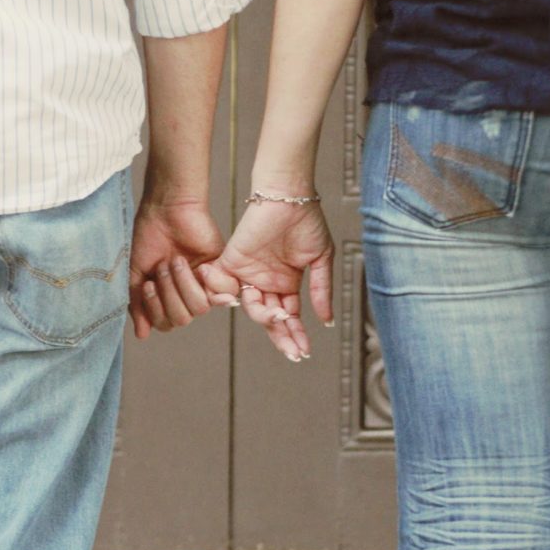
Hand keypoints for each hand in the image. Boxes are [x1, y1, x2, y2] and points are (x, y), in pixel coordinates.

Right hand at [128, 197, 235, 338]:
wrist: (166, 210)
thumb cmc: (148, 237)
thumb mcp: (135, 274)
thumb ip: (138, 304)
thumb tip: (141, 335)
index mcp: (166, 297)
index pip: (165, 323)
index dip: (155, 310)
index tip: (148, 283)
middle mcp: (185, 293)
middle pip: (182, 319)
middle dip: (168, 294)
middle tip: (163, 266)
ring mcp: (203, 284)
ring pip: (199, 309)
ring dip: (184, 286)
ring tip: (177, 261)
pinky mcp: (221, 271)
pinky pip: (222, 294)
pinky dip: (209, 284)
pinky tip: (200, 268)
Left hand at [200, 200, 334, 359]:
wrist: (288, 197)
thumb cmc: (306, 221)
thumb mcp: (320, 259)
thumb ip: (320, 290)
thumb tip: (325, 320)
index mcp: (287, 283)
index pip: (289, 317)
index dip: (295, 334)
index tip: (303, 351)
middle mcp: (267, 282)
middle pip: (271, 319)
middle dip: (282, 336)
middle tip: (293, 352)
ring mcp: (249, 274)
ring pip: (253, 308)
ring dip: (266, 317)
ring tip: (280, 314)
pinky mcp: (231, 262)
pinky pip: (223, 287)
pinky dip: (226, 297)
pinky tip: (241, 304)